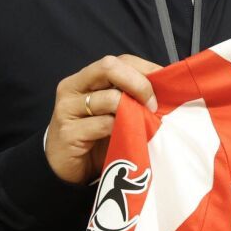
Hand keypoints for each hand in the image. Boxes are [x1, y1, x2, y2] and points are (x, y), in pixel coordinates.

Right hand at [45, 55, 161, 184]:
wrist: (65, 169)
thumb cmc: (94, 138)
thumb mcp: (112, 111)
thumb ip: (129, 96)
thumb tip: (165, 88)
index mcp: (85, 78)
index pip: (118, 61)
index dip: (145, 69)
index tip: (165, 86)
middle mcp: (72, 88)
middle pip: (109, 67)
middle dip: (139, 83)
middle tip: (153, 105)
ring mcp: (67, 109)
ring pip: (110, 98)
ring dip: (133, 111)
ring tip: (143, 124)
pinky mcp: (68, 133)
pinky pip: (104, 125)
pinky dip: (121, 129)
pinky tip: (125, 137)